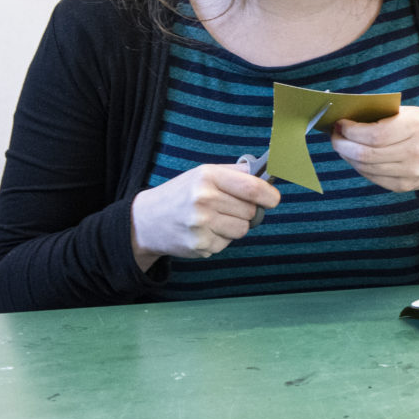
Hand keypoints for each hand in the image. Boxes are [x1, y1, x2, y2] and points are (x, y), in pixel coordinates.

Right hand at [130, 162, 280, 269]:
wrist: (146, 221)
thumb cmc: (181, 194)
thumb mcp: (203, 174)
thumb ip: (236, 173)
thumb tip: (268, 174)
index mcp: (207, 177)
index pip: (252, 188)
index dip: (269, 195)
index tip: (273, 199)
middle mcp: (203, 199)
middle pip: (251, 211)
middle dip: (246, 211)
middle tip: (226, 207)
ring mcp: (201, 224)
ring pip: (242, 229)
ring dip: (234, 226)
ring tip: (213, 219)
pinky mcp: (200, 245)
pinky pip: (228, 243)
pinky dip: (220, 239)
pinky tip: (203, 231)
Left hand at [330, 106, 418, 201]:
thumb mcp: (413, 114)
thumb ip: (384, 116)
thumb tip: (348, 119)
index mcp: (416, 127)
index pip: (375, 134)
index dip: (351, 131)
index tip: (340, 124)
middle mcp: (414, 152)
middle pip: (366, 154)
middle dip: (343, 144)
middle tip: (335, 135)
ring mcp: (410, 172)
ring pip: (365, 167)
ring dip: (347, 155)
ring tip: (343, 145)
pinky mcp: (404, 186)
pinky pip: (372, 177)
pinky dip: (359, 166)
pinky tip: (356, 157)